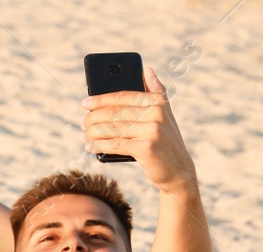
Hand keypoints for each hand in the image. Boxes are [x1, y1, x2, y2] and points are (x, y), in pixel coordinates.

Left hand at [82, 69, 196, 192]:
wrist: (179, 170)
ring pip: (113, 128)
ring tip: (86, 135)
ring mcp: (152, 130)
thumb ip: (156, 92)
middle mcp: (157, 113)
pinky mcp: (145, 148)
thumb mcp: (165, 114)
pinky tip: (91, 146)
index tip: (85, 103)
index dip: (101, 99)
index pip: (124, 96)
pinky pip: (115, 144)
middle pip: (115, 112)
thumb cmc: (165, 141)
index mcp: (158, 102)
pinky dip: (99, 145)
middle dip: (94, 117)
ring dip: (94, 132)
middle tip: (83, 123)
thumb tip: (146, 69)